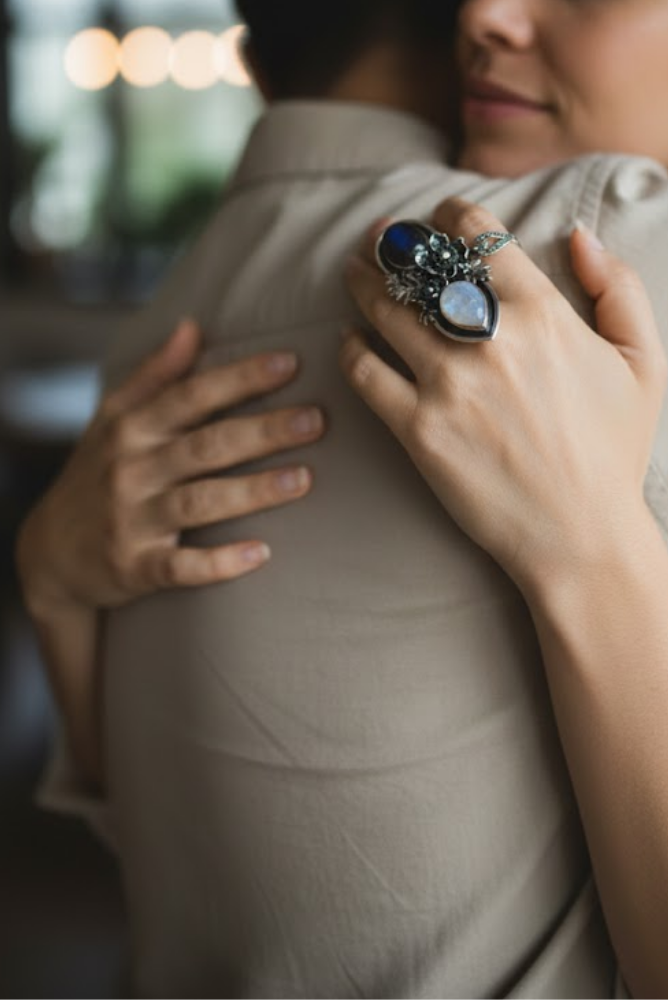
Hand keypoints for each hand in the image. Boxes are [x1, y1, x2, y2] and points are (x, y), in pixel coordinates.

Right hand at [17, 318, 325, 616]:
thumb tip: (193, 326)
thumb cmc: (96, 475)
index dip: (240, 378)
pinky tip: (262, 553)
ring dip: (253, 491)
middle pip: (205, 445)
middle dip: (262, 431)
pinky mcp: (135, 567)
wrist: (50, 552)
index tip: (290, 363)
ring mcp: (132, 520)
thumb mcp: (112, 420)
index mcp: (130, 428)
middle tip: (316, 420)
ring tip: (304, 479)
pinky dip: (220, 563)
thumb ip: (155, 375)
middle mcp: (131, 470)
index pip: (191, 396)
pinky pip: (181, 566)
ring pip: (199, 502)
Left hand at [341, 199, 666, 594]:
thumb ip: (618, 287)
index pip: (478, 235)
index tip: (437, 216)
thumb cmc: (613, 452)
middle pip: (421, 268)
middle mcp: (489, 340)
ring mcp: (448, 385)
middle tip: (378, 237)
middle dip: (394, 243)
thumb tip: (579, 235)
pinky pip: (365, 373)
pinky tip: (349, 339)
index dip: (450, 215)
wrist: (580, 535)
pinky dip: (351, 349)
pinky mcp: (417, 430)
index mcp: (543, 314)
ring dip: (362, 283)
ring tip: (351, 273)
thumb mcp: (645, 362)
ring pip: (385, 311)